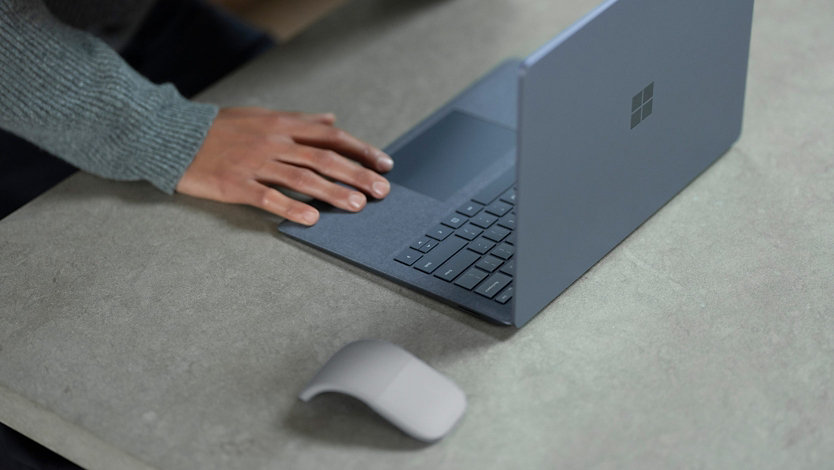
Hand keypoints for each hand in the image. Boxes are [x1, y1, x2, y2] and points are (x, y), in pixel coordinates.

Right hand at [176, 107, 392, 224]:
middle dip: (357, 175)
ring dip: (333, 193)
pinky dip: (292, 208)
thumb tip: (331, 119)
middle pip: (324, 158)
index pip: (331, 136)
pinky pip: (268, 197)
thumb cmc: (218, 128)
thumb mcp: (261, 115)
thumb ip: (299, 119)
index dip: (361, 150)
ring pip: (302, 178)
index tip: (384, 164)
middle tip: (381, 191)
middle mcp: (273, 142)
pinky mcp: (236, 184)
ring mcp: (255, 163)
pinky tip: (312, 219)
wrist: (171, 136)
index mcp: (281, 125)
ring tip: (357, 206)